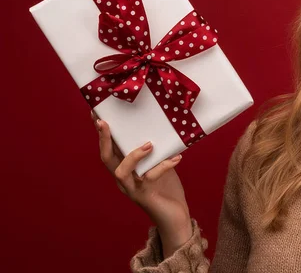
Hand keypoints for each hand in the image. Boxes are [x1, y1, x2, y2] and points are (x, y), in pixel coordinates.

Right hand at [92, 111, 192, 251]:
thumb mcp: (159, 162)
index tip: (95, 112)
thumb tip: (159, 124)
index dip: (101, 132)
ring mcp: (132, 189)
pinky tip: (176, 158)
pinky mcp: (145, 197)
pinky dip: (163, 166)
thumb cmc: (166, 188)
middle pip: (106, 159)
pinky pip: (150, 179)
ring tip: (149, 144)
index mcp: (124, 168)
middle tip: (104, 122)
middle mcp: (123, 179)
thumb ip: (155, 149)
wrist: (174, 216)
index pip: (108, 149)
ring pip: (121, 172)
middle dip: (104, 140)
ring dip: (133, 156)